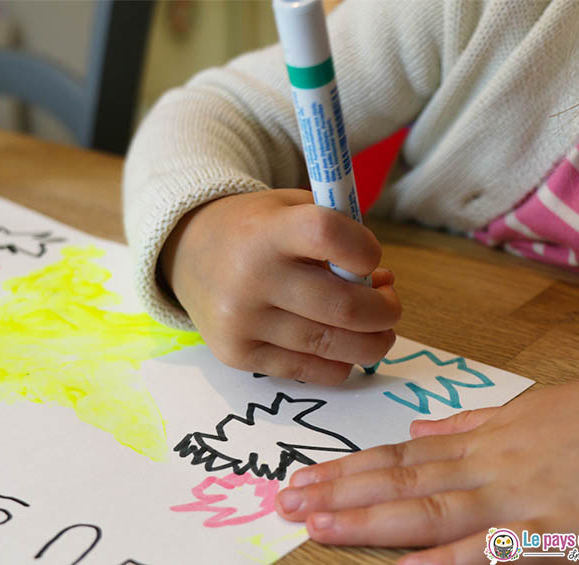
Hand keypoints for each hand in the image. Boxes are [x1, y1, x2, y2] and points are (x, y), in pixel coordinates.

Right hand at [159, 189, 400, 384]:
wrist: (189, 254)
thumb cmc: (256, 229)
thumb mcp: (292, 207)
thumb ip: (340, 235)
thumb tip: (381, 284)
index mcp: (267, 230)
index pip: (327, 234)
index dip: (365, 250)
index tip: (370, 258)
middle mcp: (250, 277)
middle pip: (344, 307)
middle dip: (385, 311)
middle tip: (389, 304)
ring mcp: (242, 322)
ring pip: (333, 347)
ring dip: (373, 341)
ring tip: (377, 328)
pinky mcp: (238, 355)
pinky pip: (312, 371)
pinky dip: (341, 363)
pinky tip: (342, 345)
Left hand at [276, 377, 578, 562]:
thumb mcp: (520, 412)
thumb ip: (465, 427)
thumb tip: (417, 434)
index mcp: (477, 442)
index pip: (396, 458)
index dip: (347, 469)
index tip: (305, 477)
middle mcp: (483, 469)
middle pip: (398, 483)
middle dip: (339, 495)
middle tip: (287, 503)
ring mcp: (513, 500)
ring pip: (428, 510)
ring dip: (369, 519)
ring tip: (317, 525)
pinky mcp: (551, 532)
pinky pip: (491, 548)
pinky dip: (446, 558)